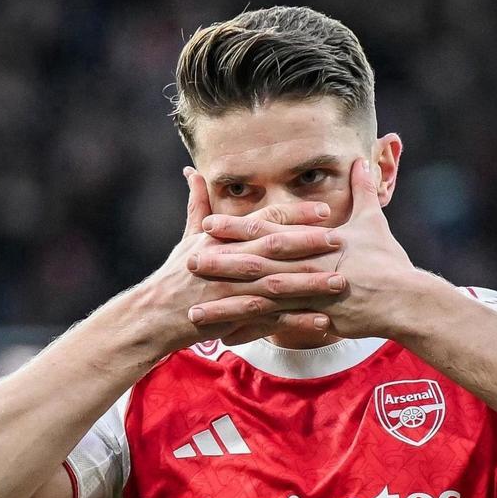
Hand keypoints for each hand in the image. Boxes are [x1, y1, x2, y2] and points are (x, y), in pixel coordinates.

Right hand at [140, 171, 345, 352]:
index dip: (294, 215)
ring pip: (277, 285)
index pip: (263, 221)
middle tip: (341, 241)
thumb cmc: (175, 275)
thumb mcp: (187, 239)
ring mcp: (232, 292)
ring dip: (310, 285)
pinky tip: (322, 323)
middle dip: (309, 244)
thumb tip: (193, 173)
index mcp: (222, 240)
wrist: (155, 314)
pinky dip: (296, 323)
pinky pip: (271, 321)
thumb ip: (198, 206)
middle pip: (274, 249)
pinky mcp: (234, 319)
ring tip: (340, 283)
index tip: (324, 210)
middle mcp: (229, 262)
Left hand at [188, 158, 415, 339]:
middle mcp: (306, 267)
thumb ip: (362, 192)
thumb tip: (360, 160)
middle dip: (220, 264)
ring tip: (194, 309)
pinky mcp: (314, 321)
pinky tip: (226, 339)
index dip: (237, 229)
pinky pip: (275, 330)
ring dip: (225, 305)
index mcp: (314, 242)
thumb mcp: (374, 222)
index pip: (269, 232)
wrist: (406, 299)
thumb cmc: (389, 262)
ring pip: (259, 300)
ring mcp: (309, 296)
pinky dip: (251, 334)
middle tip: (186, 262)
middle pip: (255, 265)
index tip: (208, 224)